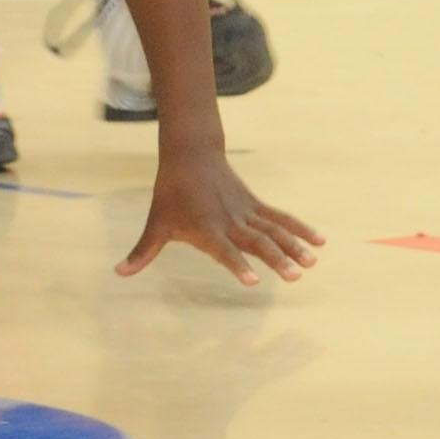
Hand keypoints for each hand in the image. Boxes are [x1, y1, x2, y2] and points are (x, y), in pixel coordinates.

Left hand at [117, 152, 320, 287]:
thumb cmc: (171, 194)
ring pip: (274, 231)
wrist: (191, 156)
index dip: (237, 266)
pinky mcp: (255, 205)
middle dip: (277, 259)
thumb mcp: (156, 223)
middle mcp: (230, 221)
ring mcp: (246, 212)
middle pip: (257, 242)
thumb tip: (119, 273)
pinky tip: (320, 240)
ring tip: (313, 262)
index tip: (253, 282)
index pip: (224, 251)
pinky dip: (300, 228)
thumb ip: (143, 251)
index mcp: (206, 228)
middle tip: (295, 276)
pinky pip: (281, 219)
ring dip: (295, 246)